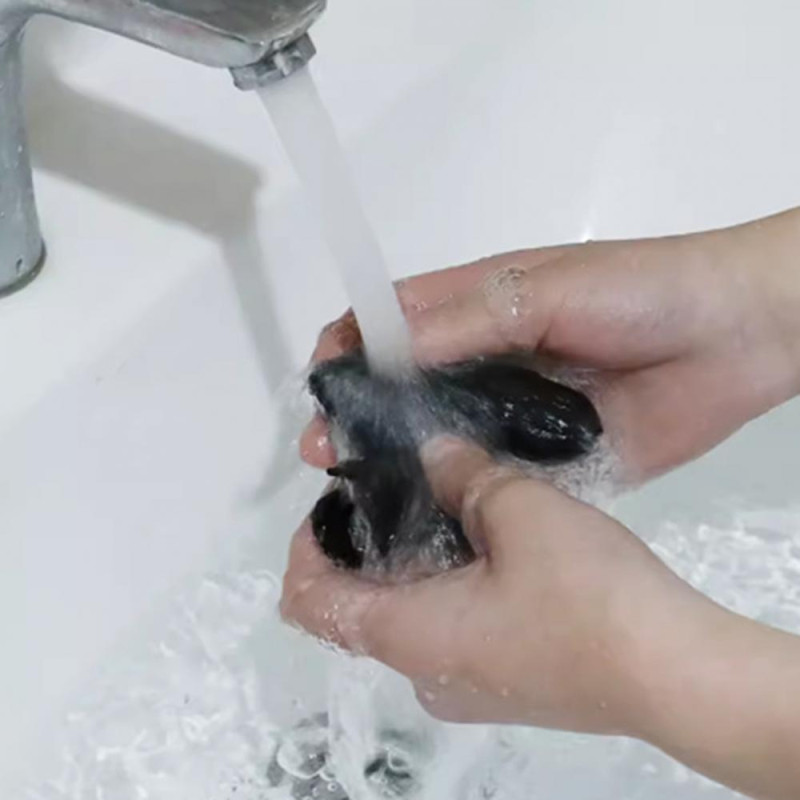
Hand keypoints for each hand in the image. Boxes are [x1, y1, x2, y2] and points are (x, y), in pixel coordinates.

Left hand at [282, 438, 799, 799]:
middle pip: (355, 607)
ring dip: (408, 560)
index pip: (309, 600)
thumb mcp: (519, 509)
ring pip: (404, 616)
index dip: (306, 545)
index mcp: (406, 632)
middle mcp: (423, 670)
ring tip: (443, 497)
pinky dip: (445, 583)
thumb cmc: (587, 595)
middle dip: (362, 544)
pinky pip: (447, 629)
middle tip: (394, 482)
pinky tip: (486, 539)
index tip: (334, 496)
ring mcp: (464, 684)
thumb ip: (463, 473)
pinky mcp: (503, 682)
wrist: (674, 671)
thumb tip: (432, 450)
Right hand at [301, 209, 799, 480]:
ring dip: (398, 463)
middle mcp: (484, 364)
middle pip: (403, 391)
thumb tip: (385, 348)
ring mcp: (513, 416)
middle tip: (327, 450)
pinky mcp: (548, 462)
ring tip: (361, 492)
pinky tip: (427, 522)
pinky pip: (493, 482)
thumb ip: (468, 320)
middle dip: (359, 416)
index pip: (390, 323)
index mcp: (475, 308)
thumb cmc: (642, 292)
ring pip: (440, 442)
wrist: (735, 339)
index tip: (323, 381)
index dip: (349, 347)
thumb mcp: (547, 290)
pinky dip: (459, 499)